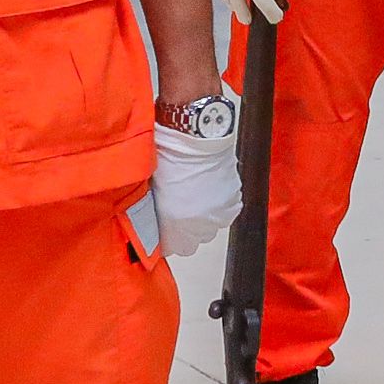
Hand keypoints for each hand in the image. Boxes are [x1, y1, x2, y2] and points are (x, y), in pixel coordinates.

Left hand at [147, 108, 242, 256]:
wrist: (195, 135)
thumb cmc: (168, 155)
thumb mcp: (150, 188)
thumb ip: (151, 213)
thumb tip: (151, 223)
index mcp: (174, 222)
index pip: (174, 248)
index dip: (167, 238)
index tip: (163, 229)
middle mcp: (199, 224)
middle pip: (194, 241)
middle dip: (185, 230)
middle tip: (178, 209)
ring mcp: (218, 213)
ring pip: (211, 227)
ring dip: (203, 218)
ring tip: (195, 196)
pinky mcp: (233, 200)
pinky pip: (226, 213)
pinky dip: (219, 206)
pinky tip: (209, 190)